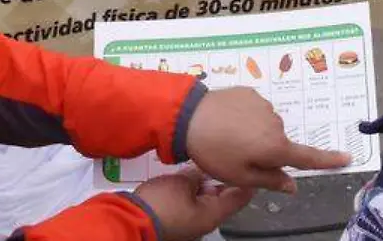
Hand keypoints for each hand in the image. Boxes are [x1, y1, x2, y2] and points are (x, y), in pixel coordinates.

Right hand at [133, 168, 254, 240]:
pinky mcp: (177, 221)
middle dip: (223, 179)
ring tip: (204, 165)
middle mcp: (205, 222)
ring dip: (206, 185)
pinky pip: (191, 204)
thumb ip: (198, 174)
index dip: (246, 178)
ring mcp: (191, 223)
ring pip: (206, 201)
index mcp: (213, 215)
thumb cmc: (160, 205)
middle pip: (223, 199)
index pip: (241, 196)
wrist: (134, 220)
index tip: (248, 163)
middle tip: (224, 159)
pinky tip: (186, 178)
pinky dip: (193, 191)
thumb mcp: (182, 182)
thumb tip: (204, 170)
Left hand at [186, 87, 350, 193]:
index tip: (347, 157)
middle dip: (266, 150)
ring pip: (266, 125)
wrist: (188, 116)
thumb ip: (270, 180)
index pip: (307, 156)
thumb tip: (293, 186)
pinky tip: (226, 120)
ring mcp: (263, 104)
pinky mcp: (250, 91)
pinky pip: (254, 109)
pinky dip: (245, 116)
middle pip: (279, 142)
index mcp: (276, 146)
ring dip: (254, 132)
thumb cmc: (214, 152)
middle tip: (239, 155)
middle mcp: (276, 123)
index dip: (328, 159)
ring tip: (228, 136)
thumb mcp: (240, 176)